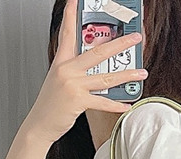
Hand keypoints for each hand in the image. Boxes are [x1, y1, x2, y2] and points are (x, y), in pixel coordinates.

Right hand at [23, 0, 146, 147]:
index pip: (67, 33)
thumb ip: (75, 71)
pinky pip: (103, 102)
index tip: (76, 1)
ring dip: (126, 75)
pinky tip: (127, 104)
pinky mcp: (78, 101)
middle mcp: (67, 70)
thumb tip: (95, 69)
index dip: (72, 15)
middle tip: (135, 38)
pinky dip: (117, 104)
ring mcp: (73, 85)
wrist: (39, 124)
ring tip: (141, 72)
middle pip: (97, 52)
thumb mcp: (59, 81)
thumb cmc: (50, 105)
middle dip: (120, 44)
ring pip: (105, 77)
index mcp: (61, 62)